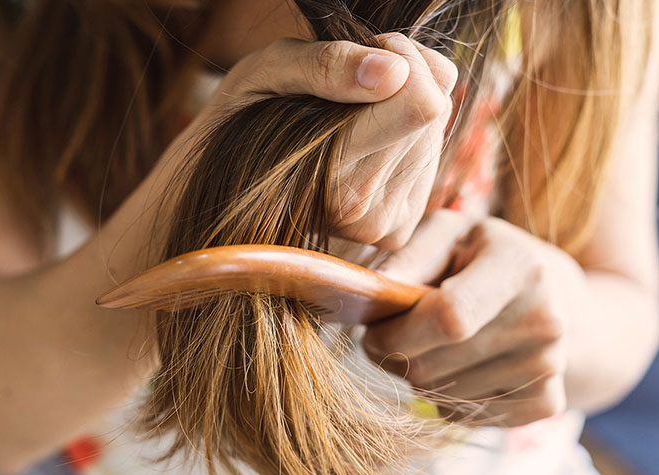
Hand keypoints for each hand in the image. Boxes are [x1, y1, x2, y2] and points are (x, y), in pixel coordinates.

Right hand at [203, 34, 456, 249]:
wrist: (225, 187)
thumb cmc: (243, 119)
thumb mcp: (267, 71)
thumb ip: (327, 64)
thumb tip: (394, 72)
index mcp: (331, 171)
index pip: (421, 102)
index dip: (397, 61)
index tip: (359, 59)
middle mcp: (361, 211)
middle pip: (432, 111)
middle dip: (398, 84)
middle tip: (347, 91)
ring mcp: (380, 227)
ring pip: (434, 133)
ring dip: (399, 112)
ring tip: (346, 121)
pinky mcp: (394, 231)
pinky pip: (430, 161)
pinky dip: (402, 142)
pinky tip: (362, 146)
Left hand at [362, 211, 586, 425]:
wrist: (553, 295)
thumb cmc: (482, 258)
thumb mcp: (449, 235)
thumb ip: (410, 257)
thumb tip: (375, 290)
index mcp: (519, 266)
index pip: (449, 316)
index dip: (396, 333)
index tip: (372, 331)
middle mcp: (544, 319)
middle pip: (435, 365)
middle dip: (395, 358)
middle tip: (391, 338)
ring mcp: (549, 366)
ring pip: (442, 396)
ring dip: (418, 378)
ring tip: (431, 346)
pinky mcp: (546, 403)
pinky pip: (464, 417)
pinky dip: (446, 400)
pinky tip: (459, 367)